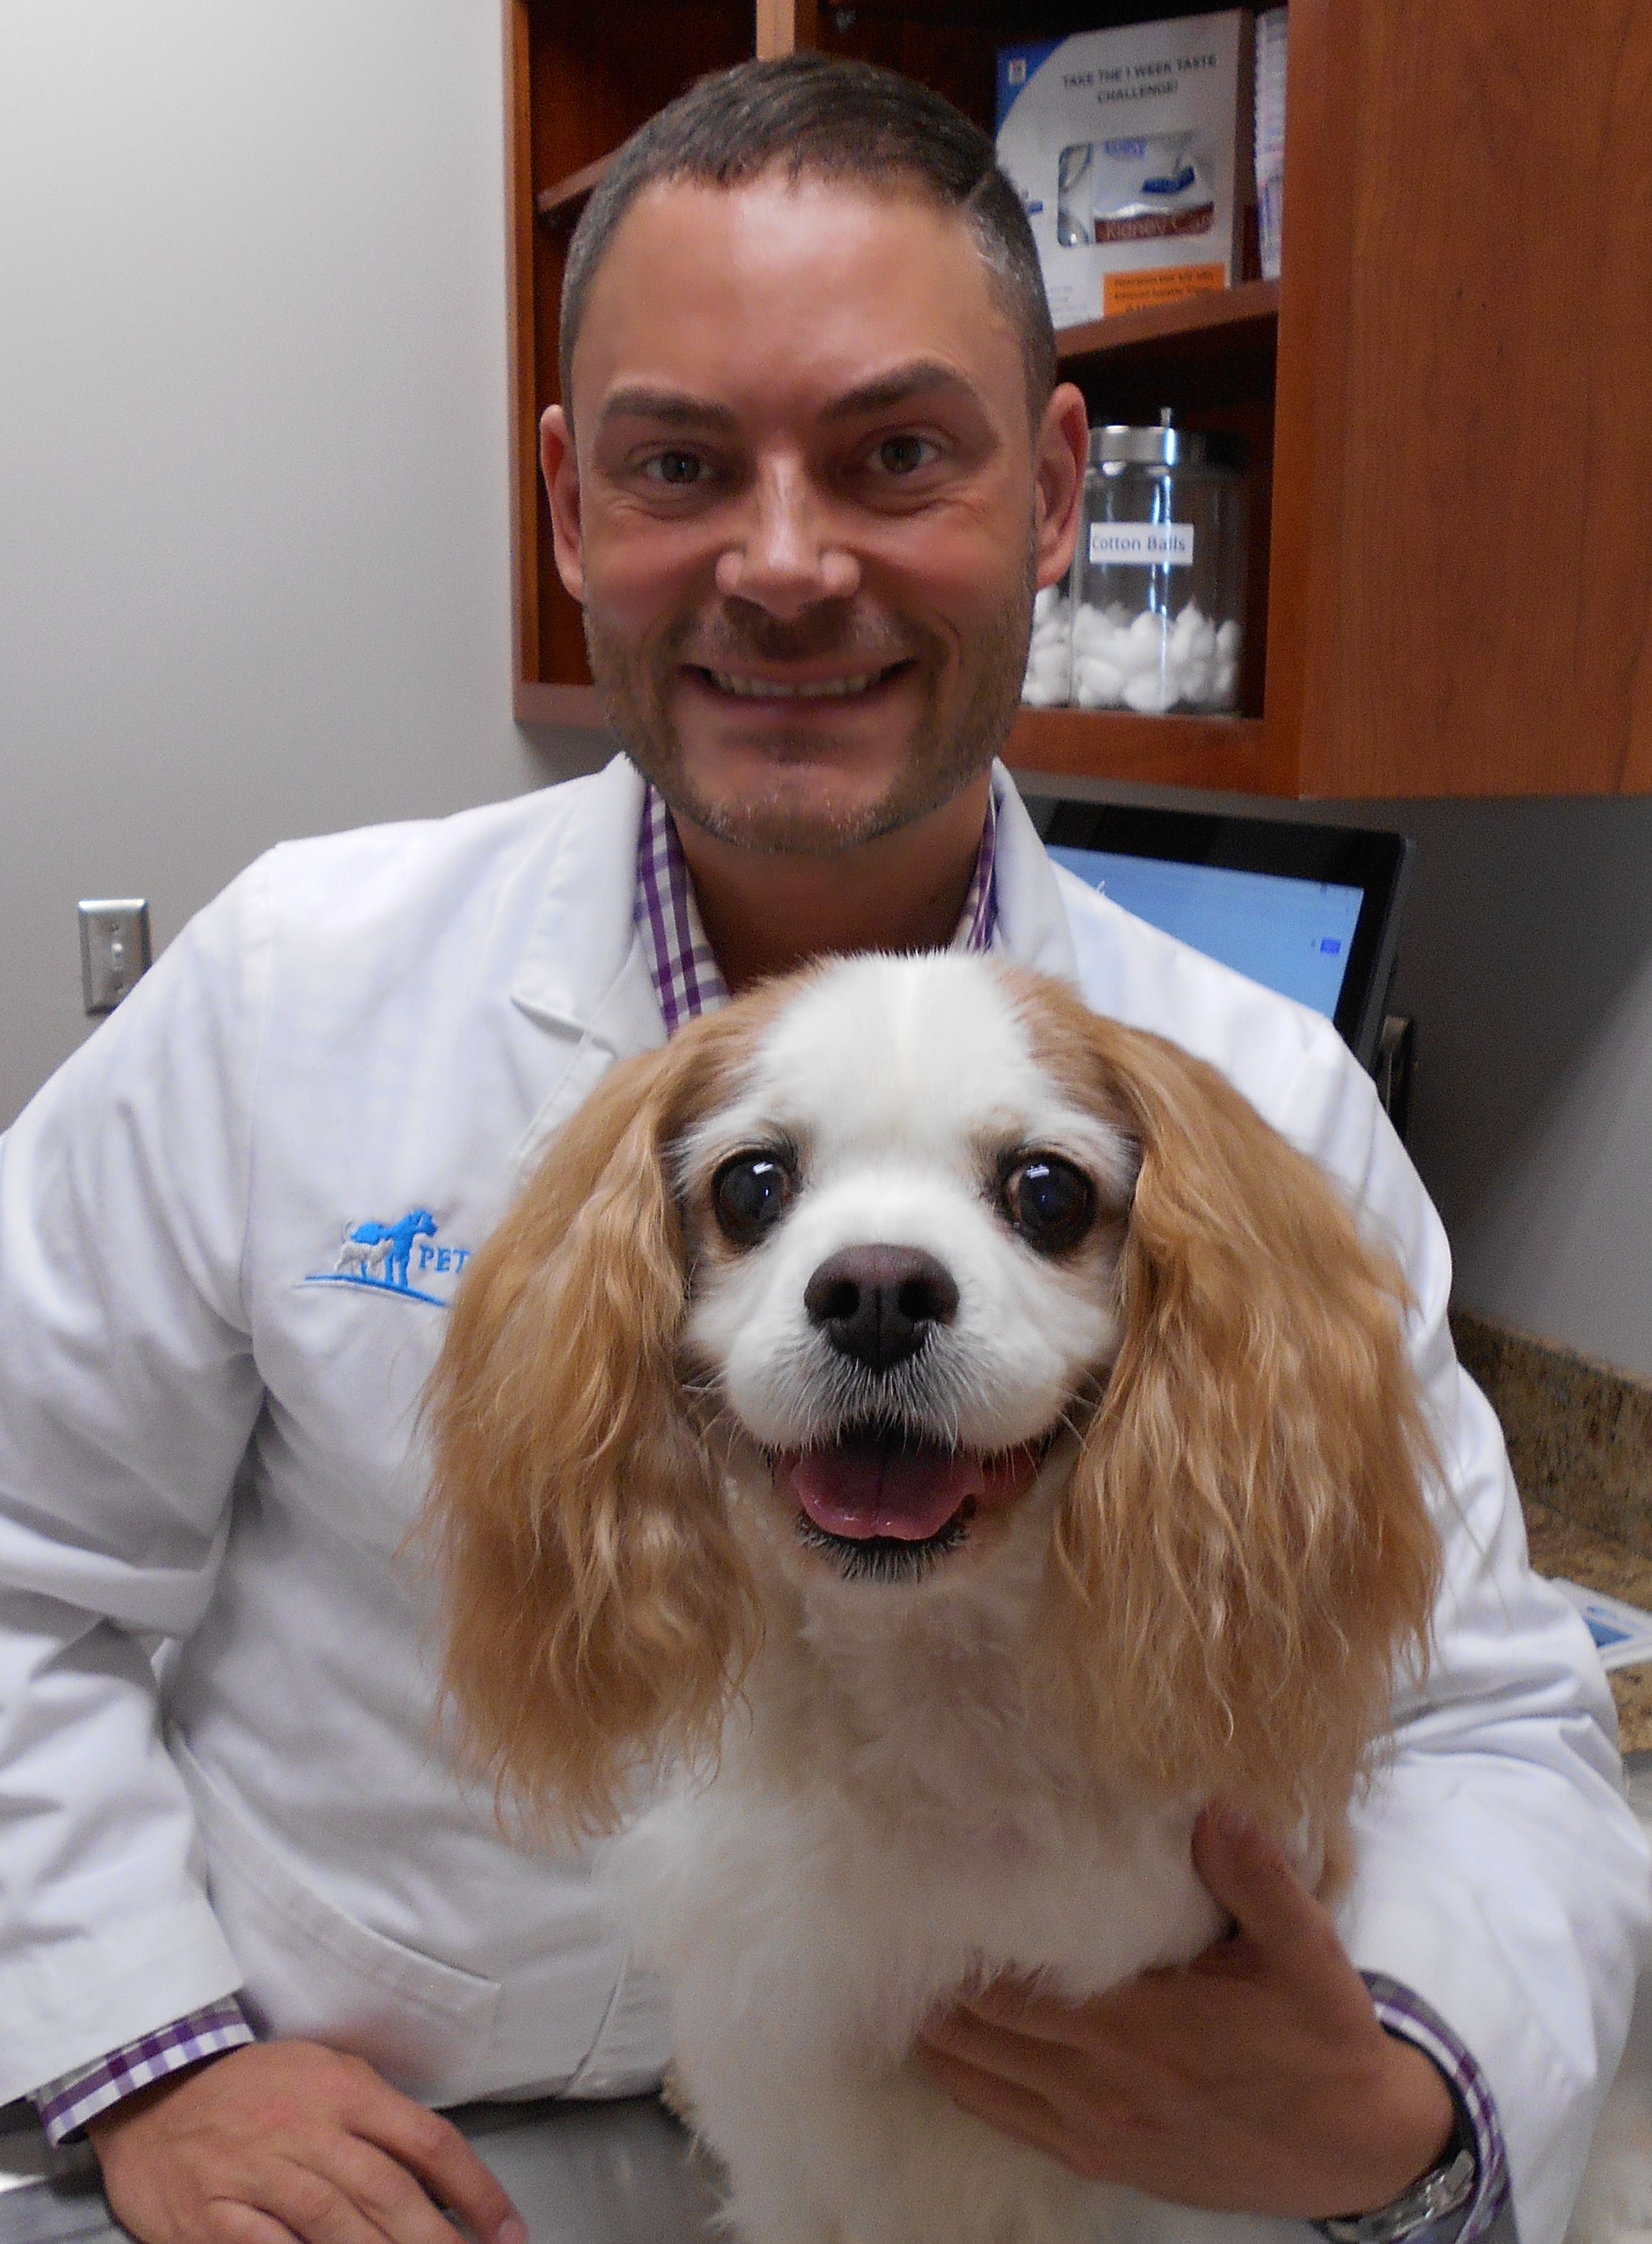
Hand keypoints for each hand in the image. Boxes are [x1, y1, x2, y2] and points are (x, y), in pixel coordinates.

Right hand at [87, 2041, 526, 2243]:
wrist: (153, 2087)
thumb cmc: (252, 2087)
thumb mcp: (326, 2074)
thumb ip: (380, 2118)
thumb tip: (438, 2172)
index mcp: (345, 2091)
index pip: (428, 2142)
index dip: (476, 2190)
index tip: (508, 2231)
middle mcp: (308, 2131)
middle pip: (389, 2192)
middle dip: (438, 2240)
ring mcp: (257, 2174)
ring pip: (334, 2224)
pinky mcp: (211, 2216)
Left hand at [916, 1800, 1455, 2219]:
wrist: (1353, 2150)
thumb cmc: (1322, 2041)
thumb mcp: (1306, 1950)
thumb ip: (1257, 1875)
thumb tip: (1213, 1803)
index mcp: (1138, 2027)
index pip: (1012, 1983)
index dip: (962, 1940)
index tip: (927, 1889)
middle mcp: (1100, 2084)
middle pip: (977, 2027)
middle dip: (933, 1975)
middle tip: (898, 1917)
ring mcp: (1094, 2130)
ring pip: (977, 2076)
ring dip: (937, 2027)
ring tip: (902, 1969)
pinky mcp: (1100, 2160)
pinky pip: (1004, 2120)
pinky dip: (963, 2079)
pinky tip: (937, 2043)